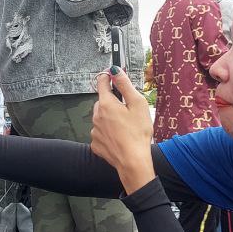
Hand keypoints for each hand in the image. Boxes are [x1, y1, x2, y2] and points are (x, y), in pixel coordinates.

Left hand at [91, 68, 155, 193]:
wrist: (133, 161)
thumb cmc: (138, 133)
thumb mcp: (137, 104)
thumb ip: (125, 85)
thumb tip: (116, 70)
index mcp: (106, 104)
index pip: (102, 83)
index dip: (108, 77)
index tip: (112, 75)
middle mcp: (96, 116)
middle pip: (102, 102)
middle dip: (112, 102)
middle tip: (127, 110)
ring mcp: (94, 131)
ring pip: (101, 118)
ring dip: (110, 119)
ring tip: (126, 127)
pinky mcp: (96, 144)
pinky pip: (101, 134)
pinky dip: (108, 134)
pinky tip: (120, 138)